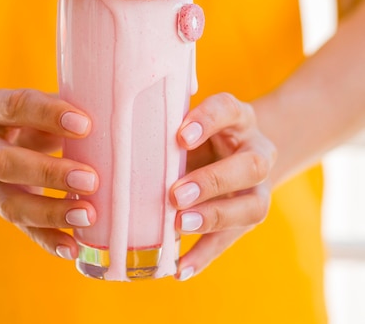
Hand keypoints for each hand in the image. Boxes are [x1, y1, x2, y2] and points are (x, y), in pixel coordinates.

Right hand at [0, 88, 97, 259]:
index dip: (48, 115)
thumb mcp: (39, 103)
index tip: (85, 125)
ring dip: (51, 212)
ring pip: (9, 204)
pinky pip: (21, 229)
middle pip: (4, 163)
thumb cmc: (28, 115)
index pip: (16, 107)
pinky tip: (73, 246)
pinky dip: (47, 239)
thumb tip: (115, 116)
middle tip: (90, 179)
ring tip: (87, 215)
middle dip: (48, 173)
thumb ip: (67, 106)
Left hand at [171, 92, 276, 279]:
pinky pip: (233, 239)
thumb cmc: (200, 131)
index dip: (208, 121)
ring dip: (214, 218)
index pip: (229, 110)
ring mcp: (259, 186)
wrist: (237, 147)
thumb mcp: (190, 120)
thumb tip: (119, 137)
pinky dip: (206, 254)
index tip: (181, 137)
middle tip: (177, 194)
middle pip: (251, 166)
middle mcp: (257, 150)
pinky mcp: (250, 215)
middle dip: (213, 182)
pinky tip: (181, 268)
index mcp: (239, 118)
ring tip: (180, 226)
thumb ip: (167, 125)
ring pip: (253, 206)